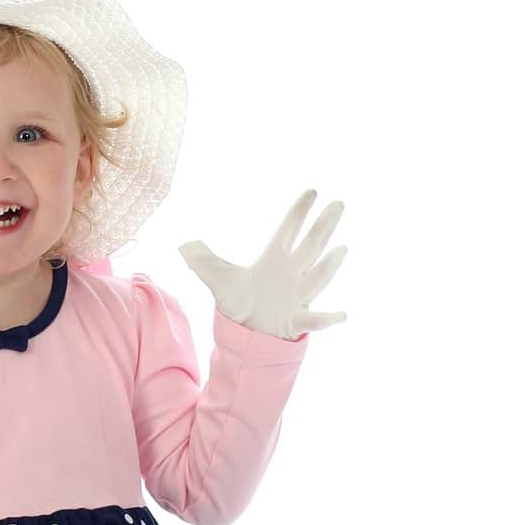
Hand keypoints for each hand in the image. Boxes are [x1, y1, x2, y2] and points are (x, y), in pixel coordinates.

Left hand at [178, 189, 347, 339]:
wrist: (245, 333)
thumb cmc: (238, 303)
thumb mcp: (218, 280)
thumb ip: (204, 261)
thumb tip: (183, 245)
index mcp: (274, 260)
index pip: (289, 230)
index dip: (299, 212)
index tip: (312, 191)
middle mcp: (291, 274)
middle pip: (311, 246)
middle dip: (323, 227)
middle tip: (339, 204)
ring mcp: (297, 296)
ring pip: (316, 278)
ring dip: (329, 266)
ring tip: (341, 249)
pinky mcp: (296, 321)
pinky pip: (314, 320)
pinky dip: (327, 319)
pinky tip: (342, 315)